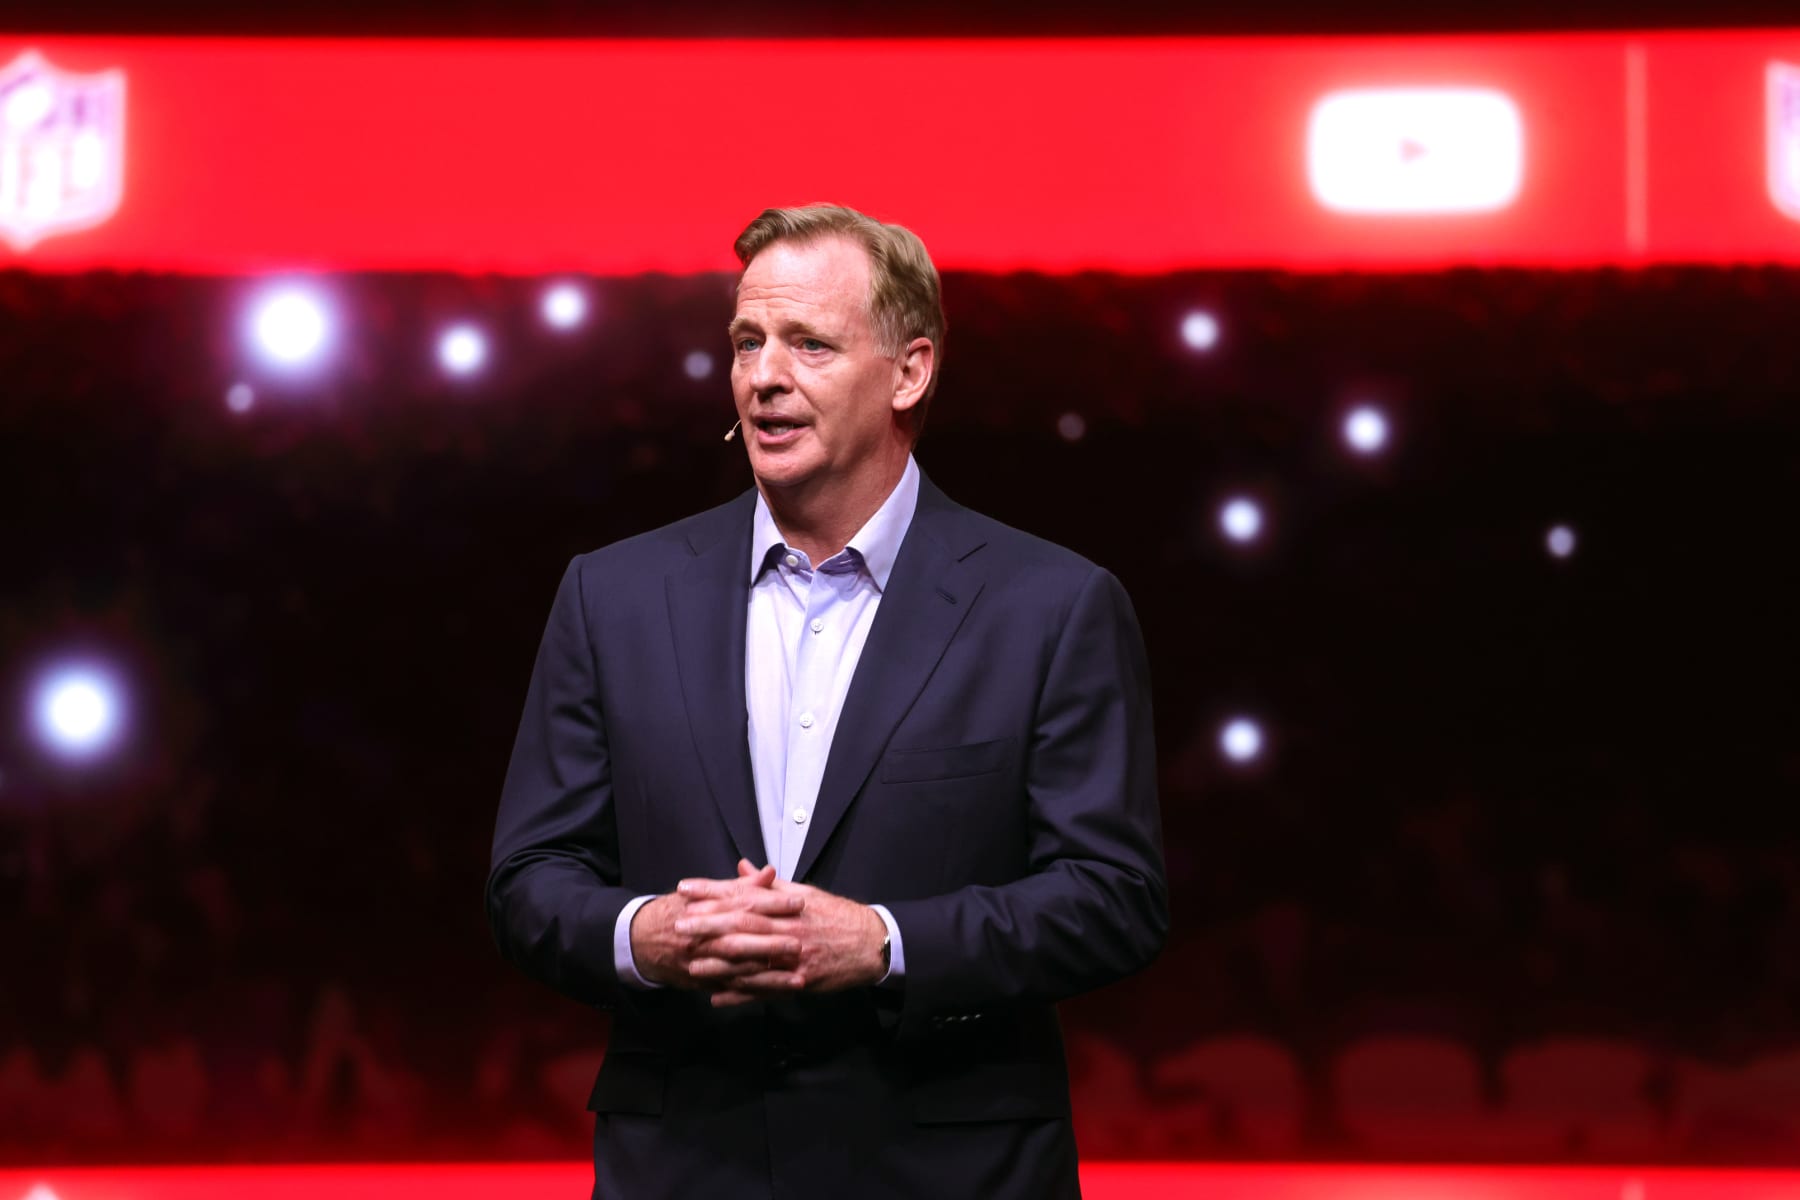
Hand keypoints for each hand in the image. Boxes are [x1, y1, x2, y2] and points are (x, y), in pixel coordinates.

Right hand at [628, 861, 806, 992]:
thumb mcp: (704, 893)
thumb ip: (740, 886)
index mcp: (705, 908)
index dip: (772, 903)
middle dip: (772, 943)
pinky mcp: (703, 982)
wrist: (640, 940)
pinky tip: (778, 995)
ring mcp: (702, 962)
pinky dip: (756, 994)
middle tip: (800, 944)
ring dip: (769, 977)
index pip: (743, 903)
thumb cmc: (677, 912)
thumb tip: (769, 872)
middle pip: (740, 939)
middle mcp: (703, 936)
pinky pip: (733, 990)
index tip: (798, 903)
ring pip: (738, 971)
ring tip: (797, 978)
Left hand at [676, 862, 888, 1006]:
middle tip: (679, 924)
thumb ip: (770, 885)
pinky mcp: (799, 981)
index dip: (712, 891)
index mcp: (787, 905)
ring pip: (751, 961)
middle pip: (742, 926)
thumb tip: (744, 868)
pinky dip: (740, 994)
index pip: (743, 895)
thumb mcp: (806, 894)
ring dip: (718, 964)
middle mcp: (788, 929)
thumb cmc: (836, 916)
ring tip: (690, 964)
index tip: (686, 888)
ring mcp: (793, 957)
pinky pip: (765, 989)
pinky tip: (717, 997)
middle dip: (708, 925)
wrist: (871, 944)